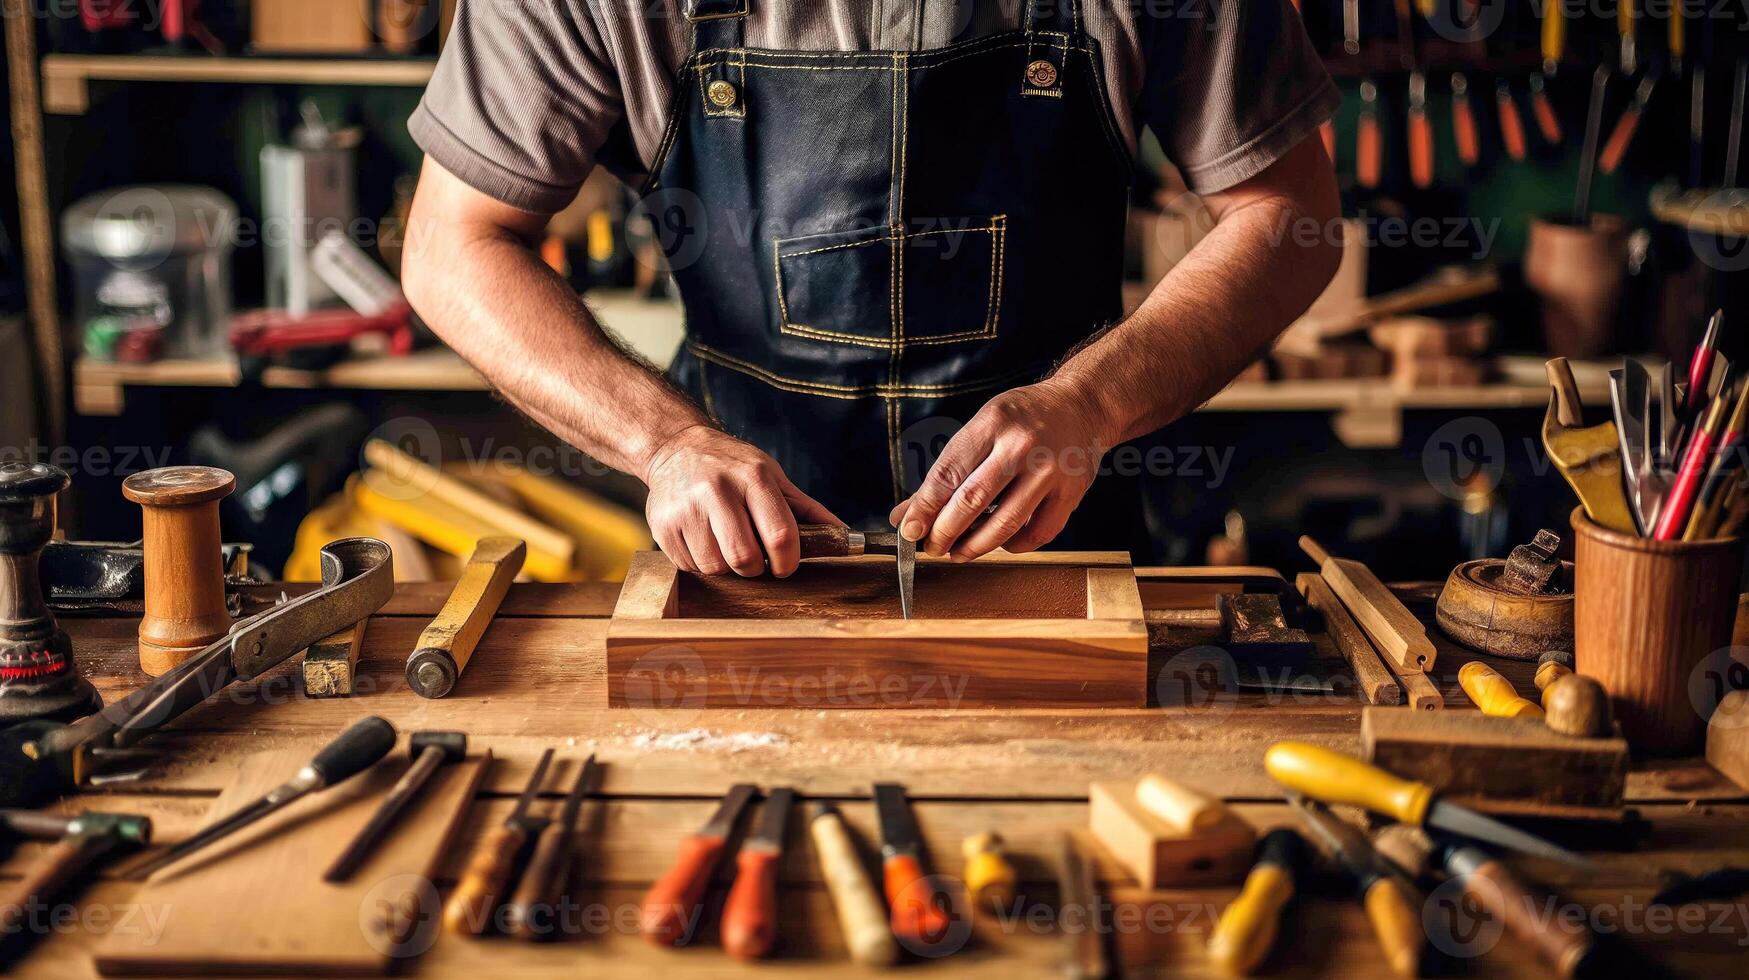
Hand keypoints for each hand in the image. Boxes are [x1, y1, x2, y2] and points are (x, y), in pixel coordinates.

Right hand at [643, 425, 841, 576]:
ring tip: (725, 544)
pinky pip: (690, 566)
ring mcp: (685, 508)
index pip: (780, 535)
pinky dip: (701, 563)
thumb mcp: (771, 475)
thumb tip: (843, 534)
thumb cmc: (731, 465)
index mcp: (752, 476)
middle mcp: (716, 489)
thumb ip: (805, 508)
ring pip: (716, 567)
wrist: (674, 448)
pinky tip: (703, 540)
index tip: (784, 566)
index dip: (787, 562)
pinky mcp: (661, 525)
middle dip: (756, 569)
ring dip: (727, 567)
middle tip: (755, 560)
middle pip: (745, 558)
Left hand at [889, 380, 1109, 560]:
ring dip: (975, 546)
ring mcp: (1051, 470)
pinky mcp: (1072, 492)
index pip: (949, 472)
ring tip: (958, 552)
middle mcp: (1022, 445)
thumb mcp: (982, 428)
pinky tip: (1001, 543)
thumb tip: (906, 514)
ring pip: (1005, 523)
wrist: (1081, 406)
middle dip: (944, 531)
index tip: (909, 529)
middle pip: (973, 500)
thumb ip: (947, 470)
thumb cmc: (1022, 419)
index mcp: (993, 422)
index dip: (924, 507)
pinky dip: (1015, 545)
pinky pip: (1039, 532)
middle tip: (931, 547)